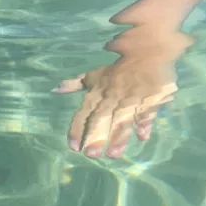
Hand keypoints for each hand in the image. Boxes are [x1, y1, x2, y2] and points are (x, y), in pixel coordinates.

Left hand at [54, 55, 177, 158]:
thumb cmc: (118, 68)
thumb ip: (74, 85)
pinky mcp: (151, 98)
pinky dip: (144, 122)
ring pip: (123, 119)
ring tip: (113, 154)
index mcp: (97, 94)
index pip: (84, 113)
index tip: (73, 147)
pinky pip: (147, 111)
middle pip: (102, 119)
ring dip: (119, 136)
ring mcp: (131, 99)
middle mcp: (111, 98)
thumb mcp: (94, 76)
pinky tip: (142, 136)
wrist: (146, 51)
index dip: (77, 129)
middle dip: (96, 136)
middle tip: (91, 155)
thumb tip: (54, 89)